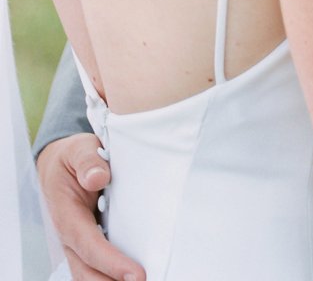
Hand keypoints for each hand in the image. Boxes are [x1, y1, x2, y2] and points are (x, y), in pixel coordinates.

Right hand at [36, 134, 144, 280]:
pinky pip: (99, 266)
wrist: (60, 163)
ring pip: (92, 274)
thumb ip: (87, 161)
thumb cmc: (72, 158)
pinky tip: (135, 274)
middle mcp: (72, 236)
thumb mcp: (78, 150)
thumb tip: (98, 177)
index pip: (89, 245)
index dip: (111, 263)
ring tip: (147, 278)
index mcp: (67, 215)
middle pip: (88, 272)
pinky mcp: (91, 243)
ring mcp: (80, 243)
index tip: (136, 274)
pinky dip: (114, 274)